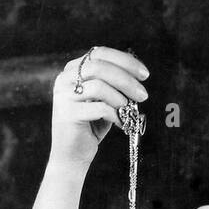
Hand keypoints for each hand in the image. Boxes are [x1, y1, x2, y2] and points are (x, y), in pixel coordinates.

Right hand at [49, 46, 149, 169]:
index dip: (124, 60)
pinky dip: (116, 115)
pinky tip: (122, 124)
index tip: (144, 74)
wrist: (73, 155)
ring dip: (121, 98)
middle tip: (143, 95)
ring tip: (130, 111)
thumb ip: (114, 85)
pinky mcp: (68, 114)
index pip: (99, 53)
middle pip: (99, 67)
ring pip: (99, 86)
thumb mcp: (104, 100)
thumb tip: (137, 75)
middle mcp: (64, 79)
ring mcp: (64, 96)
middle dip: (127, 80)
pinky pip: (100, 108)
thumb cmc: (92, 126)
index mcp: (73, 71)